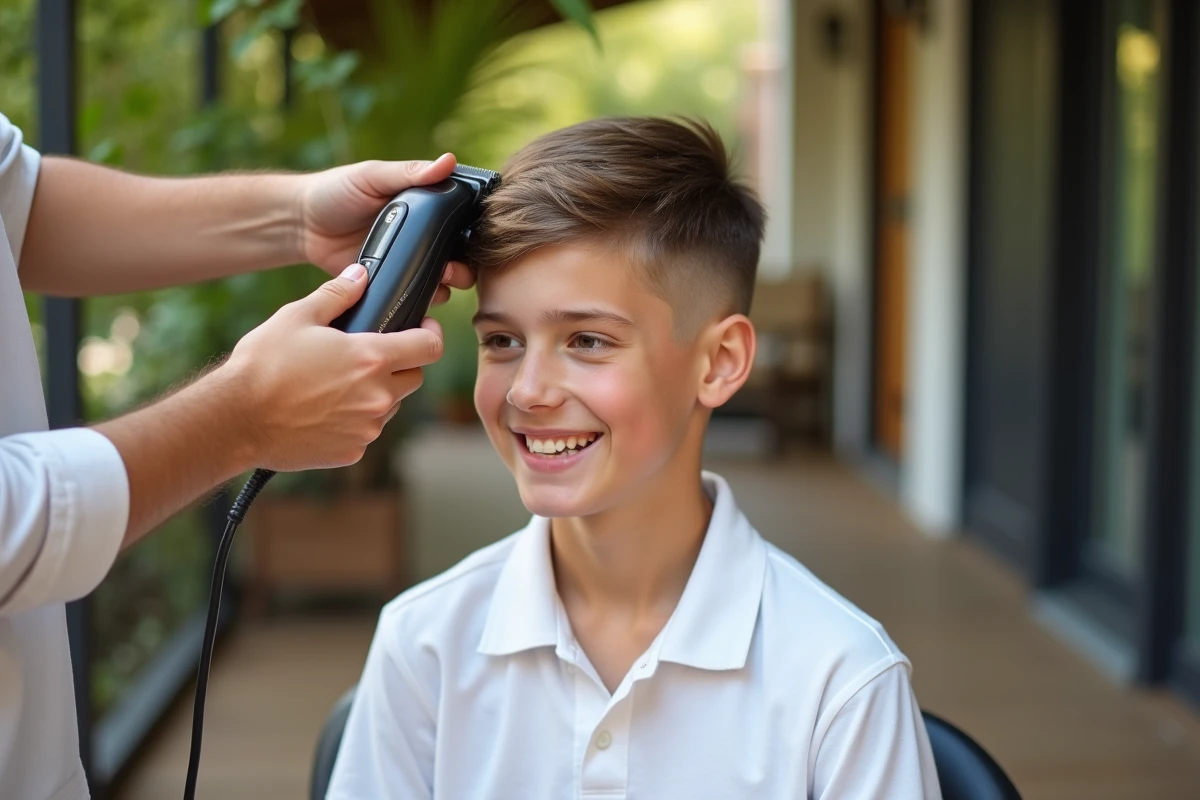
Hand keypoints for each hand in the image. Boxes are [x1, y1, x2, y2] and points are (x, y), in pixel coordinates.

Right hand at [221, 264, 444, 471]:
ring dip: (376, 393)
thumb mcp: (297, 317)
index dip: (431, 334)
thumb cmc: (263, 365)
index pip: (430, 346)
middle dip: (401, 364)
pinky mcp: (353, 451)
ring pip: (390, 406)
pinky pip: (366, 431)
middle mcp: (378, 396)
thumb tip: (360, 276)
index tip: (422, 329)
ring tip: (337, 384)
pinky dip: (354, 420)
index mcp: (372, 358)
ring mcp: (368, 428)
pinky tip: (324, 410)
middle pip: (414, 378)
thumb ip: (337, 294)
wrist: (235, 419)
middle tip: (369, 356)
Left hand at [297, 154, 473, 305]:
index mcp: (422, 209)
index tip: (477, 241)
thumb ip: (410, 172)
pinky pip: (412, 297)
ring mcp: (405, 262)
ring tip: (438, 283)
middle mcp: (419, 237)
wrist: (300, 224)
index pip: (459, 223)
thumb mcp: (373, 176)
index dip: (473, 234)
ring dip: (446, 286)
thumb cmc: (336, 191)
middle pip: (457, 257)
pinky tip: (419, 299)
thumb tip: (448, 160)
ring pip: (440, 281)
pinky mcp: (388, 283)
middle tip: (453, 269)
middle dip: (463, 267)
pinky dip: (421, 301)